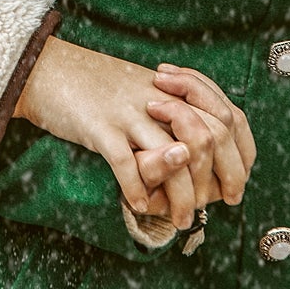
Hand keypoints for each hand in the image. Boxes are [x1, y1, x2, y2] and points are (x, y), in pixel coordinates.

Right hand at [14, 38, 245, 228]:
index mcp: (175, 89)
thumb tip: (203, 154)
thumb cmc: (99, 87)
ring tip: (180, 219)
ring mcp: (131, 111)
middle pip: (211, 137)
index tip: (234, 186)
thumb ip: (176, 111)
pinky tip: (139, 204)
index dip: (239, 156)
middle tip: (212, 209)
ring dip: (183, 195)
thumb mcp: (147, 91)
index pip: (229, 118)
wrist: (50, 69)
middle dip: (218, 179)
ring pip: (175, 154)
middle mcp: (160, 97)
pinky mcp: (100, 126)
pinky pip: (126, 162)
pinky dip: (136, 188)